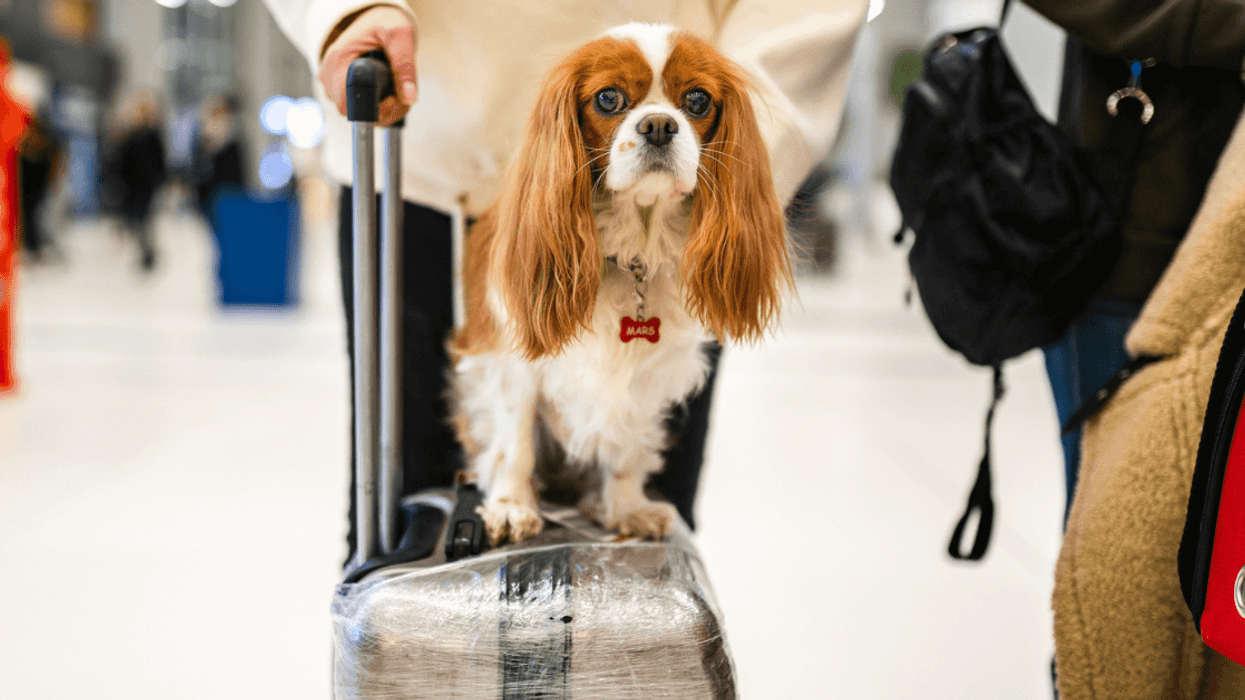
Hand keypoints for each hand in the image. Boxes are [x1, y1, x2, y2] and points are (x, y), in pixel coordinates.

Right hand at [319, 5, 417, 125]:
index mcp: (339, 61)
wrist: (371, 19)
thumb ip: (405, 66)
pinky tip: (389, 92)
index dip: (374, 108)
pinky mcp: (341, 92)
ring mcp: (333, 86)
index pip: (348, 105)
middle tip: (400, 90)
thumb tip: (409, 98)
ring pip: (361, 116)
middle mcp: (330, 77)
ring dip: (386, 109)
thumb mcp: (399, 38)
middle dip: (385, 109)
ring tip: (395, 87)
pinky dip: (381, 108)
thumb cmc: (382, 24)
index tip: (392, 97)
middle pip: (356, 114)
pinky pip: (362, 112)